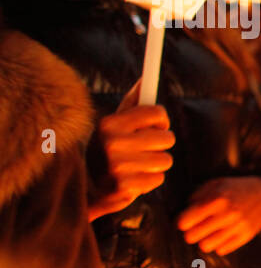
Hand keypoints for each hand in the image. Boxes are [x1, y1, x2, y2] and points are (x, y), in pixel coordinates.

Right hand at [88, 81, 174, 220]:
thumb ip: (132, 103)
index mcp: (109, 123)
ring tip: (135, 165)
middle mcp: (112, 143)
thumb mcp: (113, 124)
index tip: (154, 126)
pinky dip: (149, 180)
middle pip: (168, 138)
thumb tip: (145, 78)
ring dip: (155, 164)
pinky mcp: (124, 188)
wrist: (84, 189)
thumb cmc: (105, 150)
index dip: (160, 121)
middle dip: (160, 144)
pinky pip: (158, 178)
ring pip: (166, 160)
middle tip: (143, 148)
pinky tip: (131, 180)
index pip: (157, 112)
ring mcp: (117, 167)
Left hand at [177, 176, 260, 254]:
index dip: (180, 221)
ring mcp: (237, 227)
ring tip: (208, 232)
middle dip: (190, 233)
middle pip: (191, 237)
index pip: (185, 221)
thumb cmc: (233, 189)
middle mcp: (227, 214)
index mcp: (217, 199)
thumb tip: (181, 216)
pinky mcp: (245, 236)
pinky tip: (222, 234)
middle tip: (195, 227)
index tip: (184, 220)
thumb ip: (195, 197)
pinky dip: (218, 244)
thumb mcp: (214, 184)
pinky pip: (221, 250)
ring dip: (203, 240)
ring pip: (205, 246)